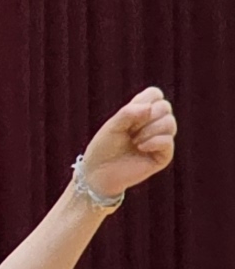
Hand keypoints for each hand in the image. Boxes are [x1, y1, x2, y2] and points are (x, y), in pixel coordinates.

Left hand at [82, 88, 176, 203]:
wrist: (98, 174)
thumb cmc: (103, 148)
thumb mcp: (112, 125)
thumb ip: (129, 112)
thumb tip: (150, 108)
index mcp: (143, 112)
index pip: (155, 94)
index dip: (142, 101)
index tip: (127, 116)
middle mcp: (156, 123)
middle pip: (165, 107)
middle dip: (145, 118)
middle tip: (129, 131)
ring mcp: (161, 138)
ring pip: (170, 122)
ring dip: (148, 130)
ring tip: (134, 141)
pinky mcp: (164, 155)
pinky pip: (168, 141)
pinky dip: (153, 142)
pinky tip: (140, 147)